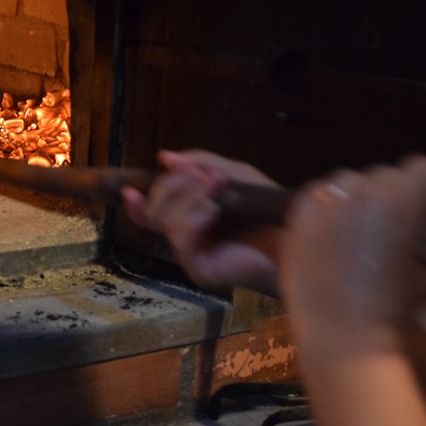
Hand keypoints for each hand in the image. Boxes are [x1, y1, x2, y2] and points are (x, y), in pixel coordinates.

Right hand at [121, 149, 280, 294]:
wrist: (295, 236)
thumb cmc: (267, 207)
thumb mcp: (233, 174)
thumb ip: (200, 163)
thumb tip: (165, 156)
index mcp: (189, 218)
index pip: (150, 213)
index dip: (138, 202)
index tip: (130, 189)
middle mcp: (185, 238)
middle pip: (154, 211)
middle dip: (173, 185)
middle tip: (203, 174)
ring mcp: (191, 255)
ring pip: (166, 221)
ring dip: (189, 196)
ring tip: (217, 187)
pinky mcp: (200, 269)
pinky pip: (181, 239)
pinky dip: (194, 217)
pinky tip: (213, 209)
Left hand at [280, 155, 425, 354]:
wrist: (342, 335)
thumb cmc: (391, 309)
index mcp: (399, 203)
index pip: (425, 168)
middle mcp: (360, 195)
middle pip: (385, 173)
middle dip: (392, 194)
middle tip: (389, 226)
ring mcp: (323, 204)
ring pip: (348, 180)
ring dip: (357, 197)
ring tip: (357, 230)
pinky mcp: (295, 218)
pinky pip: (316, 194)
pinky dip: (325, 205)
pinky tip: (329, 231)